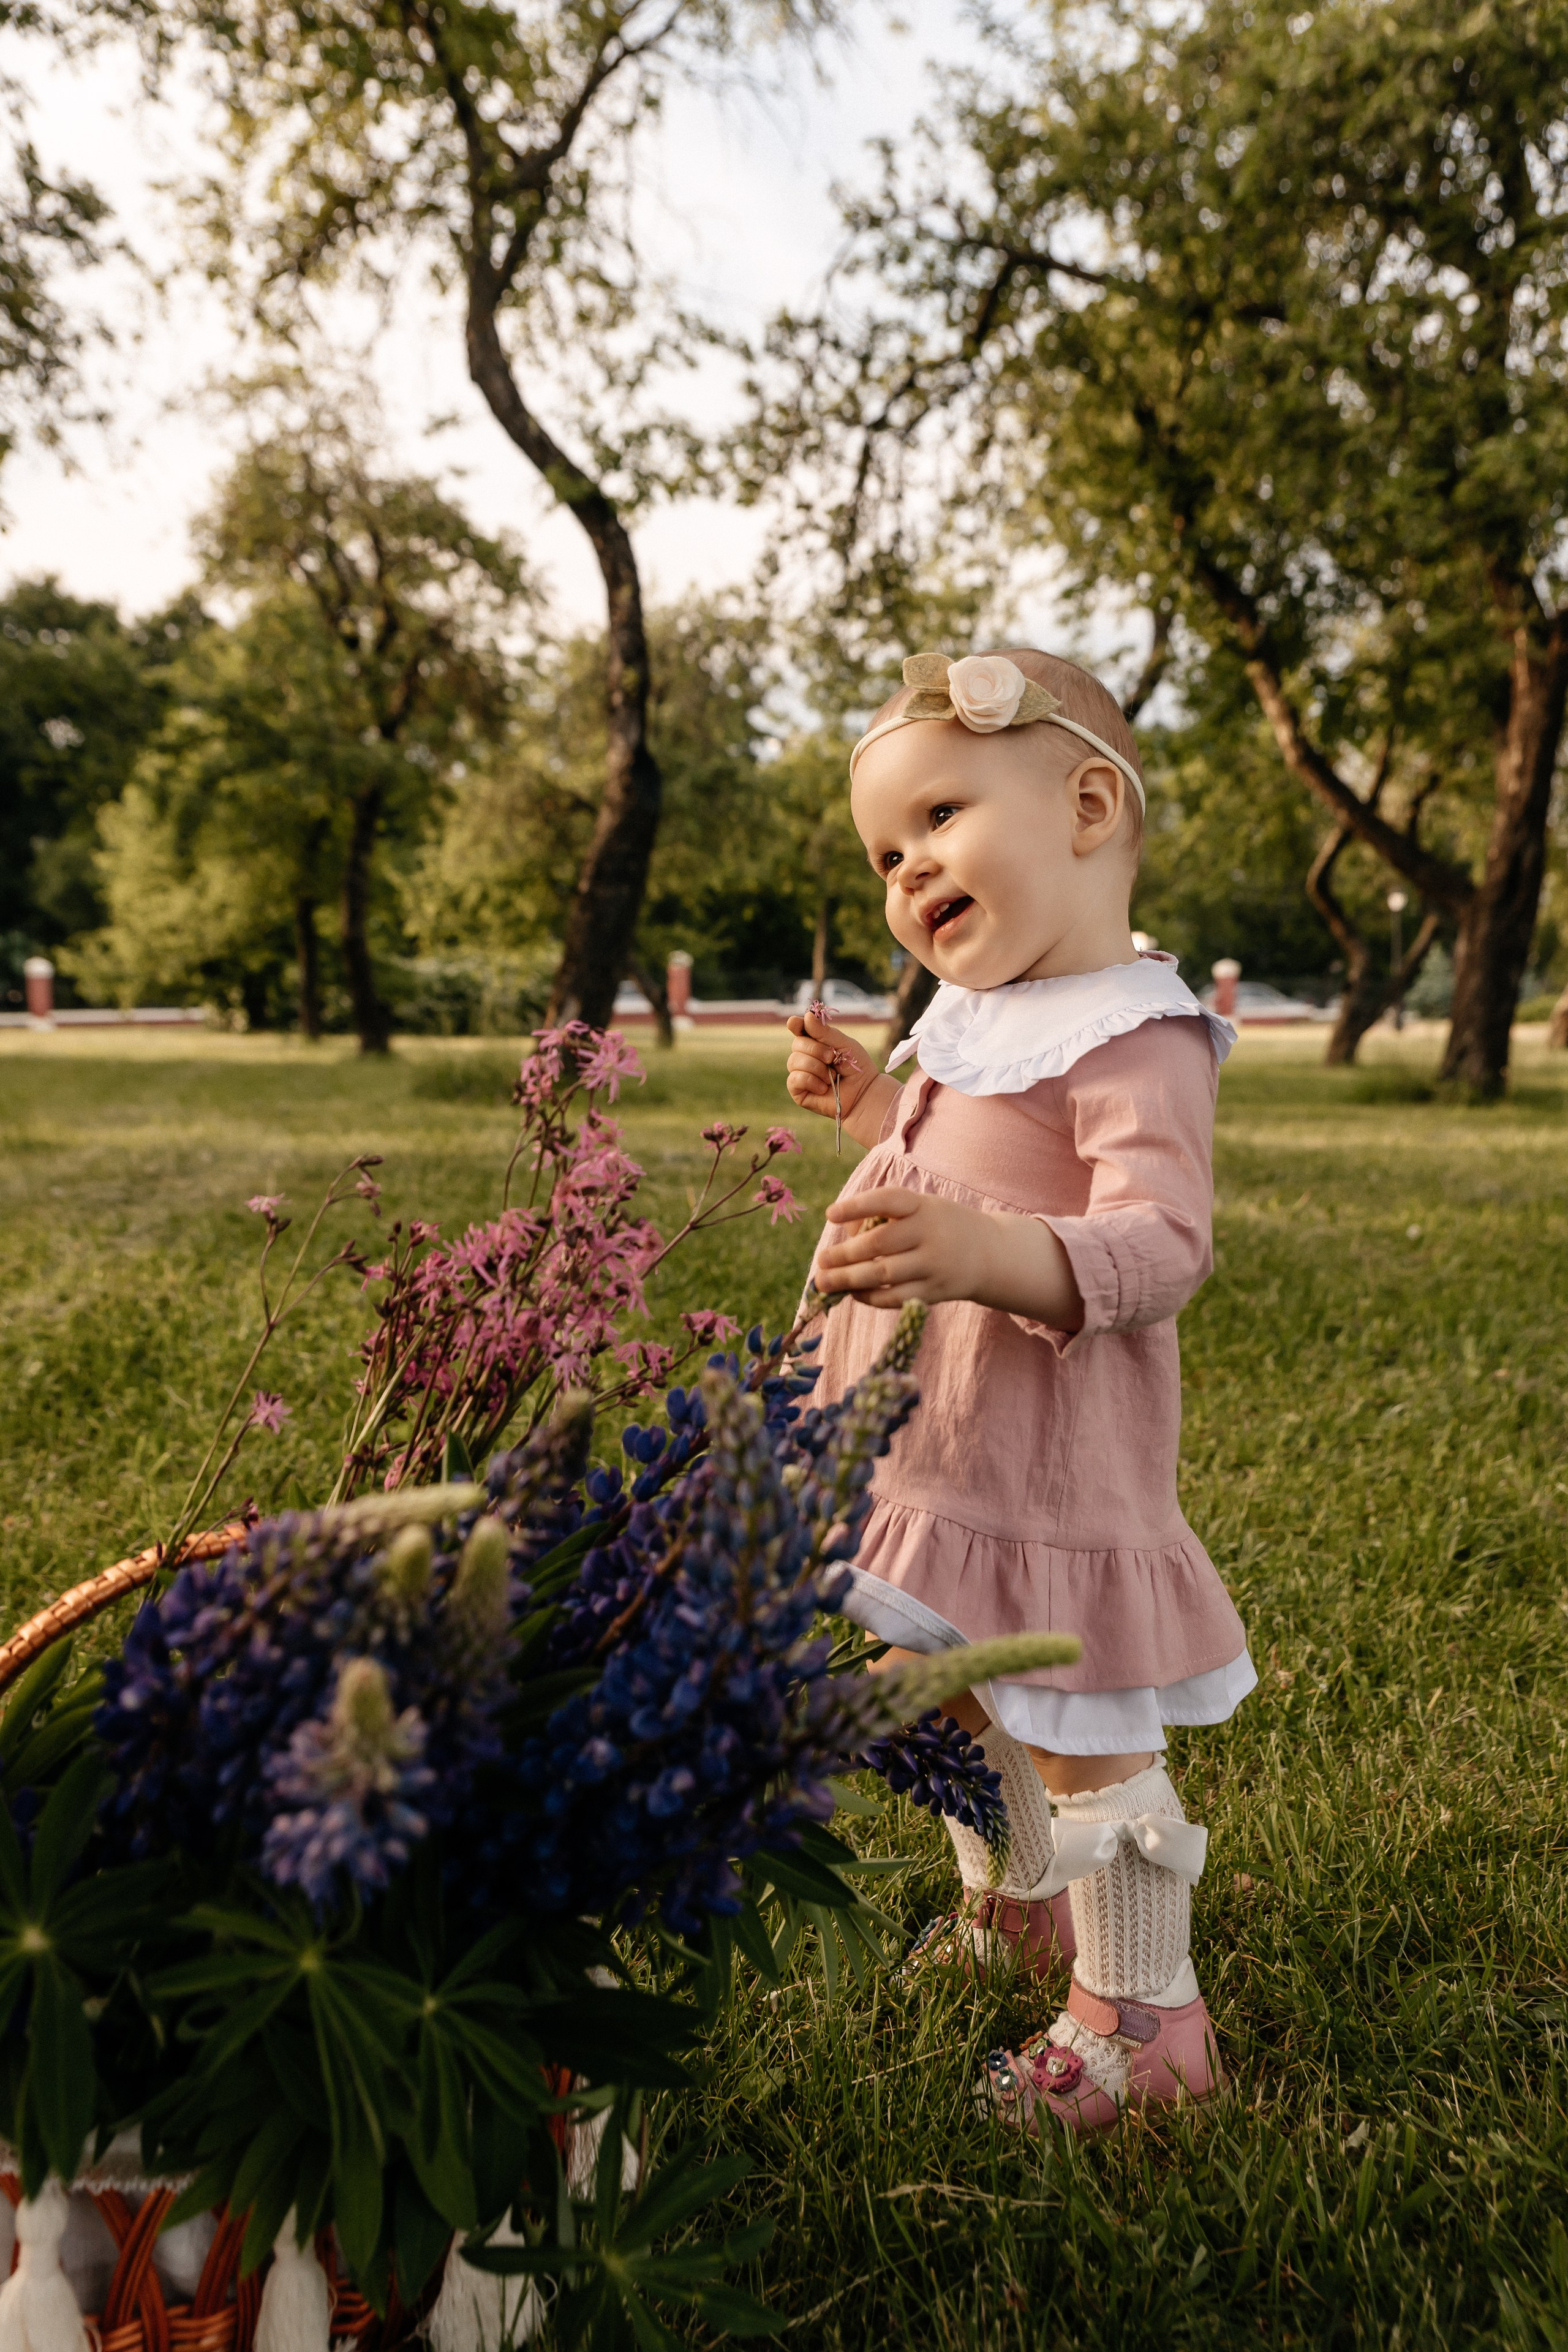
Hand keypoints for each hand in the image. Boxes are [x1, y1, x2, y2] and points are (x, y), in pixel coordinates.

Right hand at [785, 1007, 876, 1119]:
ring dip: (817, 1068)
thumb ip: (824, 1032)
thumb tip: (806, 1016)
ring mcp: (800, 1074)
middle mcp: (805, 1057)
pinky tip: (823, 1088)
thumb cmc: (856, 1068)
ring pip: (794, 1061)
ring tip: (832, 1077)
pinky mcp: (798, 1091)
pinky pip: (794, 1079)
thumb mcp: (843, 1044)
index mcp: (815, 1043)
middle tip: (833, 1059)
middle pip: (797, 1044)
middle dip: (817, 1050)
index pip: (800, 1029)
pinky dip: (811, 1081)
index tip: (794, 1022)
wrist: (864, 1093)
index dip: (797, 1025)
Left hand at [816, 1185, 1083, 1326]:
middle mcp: (930, 1233)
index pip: (888, 1200)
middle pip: (878, 1243)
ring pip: (883, 1274)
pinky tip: (852, 1293)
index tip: (830, 1215)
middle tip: (821, 1260)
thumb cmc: (941, 1226)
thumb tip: (843, 1239)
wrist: (990, 1254)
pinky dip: (869, 1297)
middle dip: (844, 1254)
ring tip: (823, 1282)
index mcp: (923, 1206)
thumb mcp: (922, 1209)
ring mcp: (933, 1265)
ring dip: (848, 1279)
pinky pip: (894, 1298)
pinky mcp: (934, 1292)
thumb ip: (886, 1218)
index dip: (857, 1206)